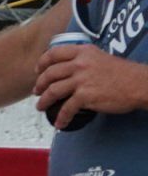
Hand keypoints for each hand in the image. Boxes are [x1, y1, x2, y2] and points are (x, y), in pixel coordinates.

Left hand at [33, 45, 147, 128]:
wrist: (139, 84)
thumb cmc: (123, 73)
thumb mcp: (101, 58)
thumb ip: (85, 60)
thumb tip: (69, 69)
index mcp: (84, 52)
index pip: (55, 53)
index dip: (42, 62)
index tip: (38, 71)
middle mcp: (81, 63)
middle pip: (50, 73)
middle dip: (40, 84)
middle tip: (37, 91)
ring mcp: (82, 79)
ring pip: (53, 91)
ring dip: (43, 101)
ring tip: (41, 107)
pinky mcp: (85, 95)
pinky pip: (66, 109)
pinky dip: (61, 118)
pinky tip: (60, 124)